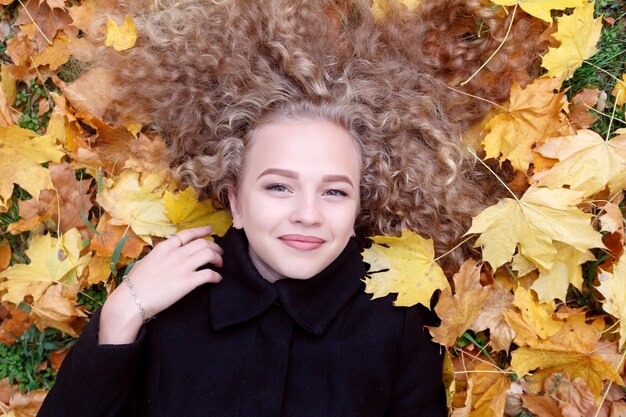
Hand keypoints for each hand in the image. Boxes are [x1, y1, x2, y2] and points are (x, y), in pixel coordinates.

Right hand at [98, 226, 222, 343]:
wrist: (132, 299)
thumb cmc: (135, 283)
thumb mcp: (146, 261)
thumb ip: (159, 255)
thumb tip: (165, 255)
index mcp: (165, 247)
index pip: (188, 233)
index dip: (202, 230)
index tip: (210, 229)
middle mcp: (176, 254)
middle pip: (203, 243)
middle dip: (215, 246)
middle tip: (219, 252)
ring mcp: (183, 267)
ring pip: (209, 254)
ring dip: (218, 258)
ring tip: (219, 264)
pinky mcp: (188, 282)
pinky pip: (209, 274)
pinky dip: (216, 276)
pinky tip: (217, 279)